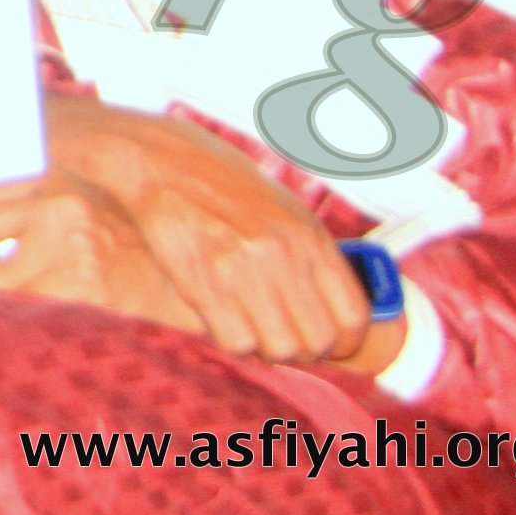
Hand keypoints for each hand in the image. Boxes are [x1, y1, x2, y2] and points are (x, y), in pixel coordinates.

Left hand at [0, 172, 205, 336]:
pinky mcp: (88, 287)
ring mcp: (73, 247)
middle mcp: (57, 204)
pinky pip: (27, 312)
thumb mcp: (66, 211)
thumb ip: (13, 209)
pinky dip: (13, 323)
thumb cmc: (118, 244)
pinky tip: (13, 329)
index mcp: (47, 177)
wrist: (185, 276)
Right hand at [40, 92, 369, 364]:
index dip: (343, 343)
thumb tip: (334, 311)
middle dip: (302, 351)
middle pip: (317, 341)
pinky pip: (237, 343)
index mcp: (310, 237)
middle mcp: (283, 255)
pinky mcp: (204, 281)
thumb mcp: (285, 211)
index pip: (352, 317)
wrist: (163, 163)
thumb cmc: (224, 187)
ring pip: (279, 349)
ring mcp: (243, 269)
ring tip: (252, 329)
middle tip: (282, 338)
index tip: (327, 344)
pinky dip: (234, 342)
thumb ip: (312, 257)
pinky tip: (224, 320)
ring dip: (267, 349)